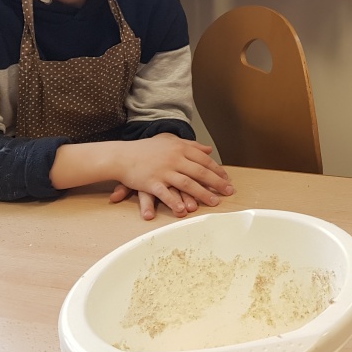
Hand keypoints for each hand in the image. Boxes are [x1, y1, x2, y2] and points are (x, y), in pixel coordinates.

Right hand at [113, 134, 234, 220]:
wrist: (122, 155)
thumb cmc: (147, 149)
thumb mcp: (170, 142)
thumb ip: (191, 145)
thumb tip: (208, 149)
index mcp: (180, 149)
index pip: (204, 160)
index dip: (217, 170)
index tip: (227, 179)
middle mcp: (174, 159)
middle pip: (200, 172)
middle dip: (216, 183)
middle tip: (229, 192)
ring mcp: (163, 171)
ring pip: (187, 183)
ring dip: (202, 194)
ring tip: (214, 202)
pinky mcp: (151, 182)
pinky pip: (165, 194)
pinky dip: (175, 202)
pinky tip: (184, 210)